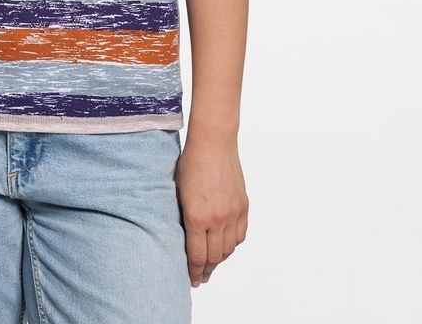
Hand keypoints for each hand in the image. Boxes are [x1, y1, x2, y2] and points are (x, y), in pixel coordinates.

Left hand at [175, 132, 248, 287]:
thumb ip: (182, 217)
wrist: (213, 142)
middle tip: (199, 277)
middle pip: (213, 257)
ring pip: (228, 249)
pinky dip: (232, 245)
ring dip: (219, 260)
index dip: (193, 272)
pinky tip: (224, 246)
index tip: (190, 279)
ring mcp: (232, 213)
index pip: (197, 257)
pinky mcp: (243, 206)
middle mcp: (216, 219)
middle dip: (205, 270)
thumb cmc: (190, 163)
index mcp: (196, 216)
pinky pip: (240, 235)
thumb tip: (182, 239)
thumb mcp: (178, 191)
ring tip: (211, 264)